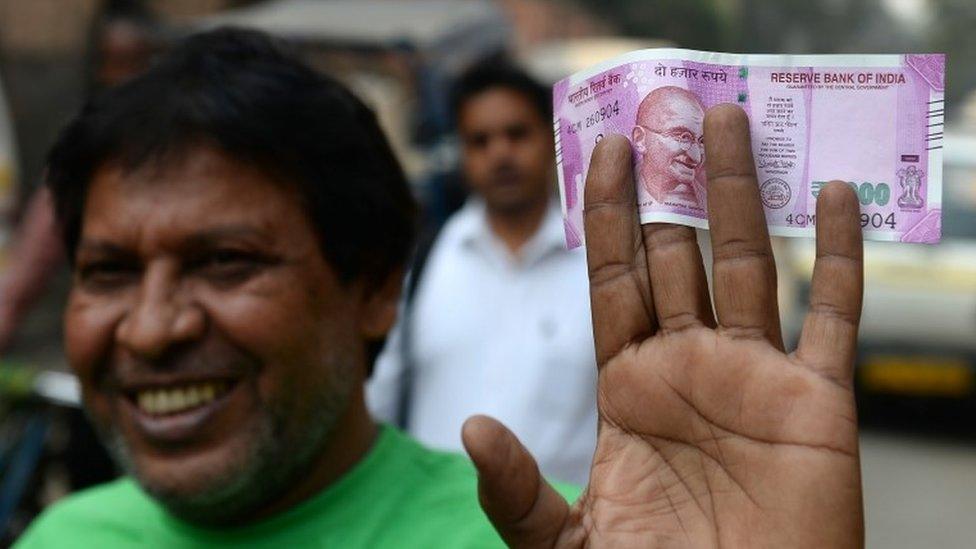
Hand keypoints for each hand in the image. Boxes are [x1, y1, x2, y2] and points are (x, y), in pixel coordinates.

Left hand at [462, 105, 864, 547]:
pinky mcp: (816, 404)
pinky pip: (833, 316)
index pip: (615, 278)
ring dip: (739, 193)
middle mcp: (688, 367)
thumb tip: (472, 426)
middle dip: (669, 185)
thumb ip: (516, 489)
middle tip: (665, 112)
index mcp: (628, 386)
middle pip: (676, 255)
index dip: (609, 214)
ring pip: (744, 263)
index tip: (603, 149)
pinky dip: (842, 257)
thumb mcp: (566, 543)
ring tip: (727, 123)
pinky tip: (835, 199)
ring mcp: (753, 378)